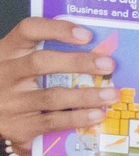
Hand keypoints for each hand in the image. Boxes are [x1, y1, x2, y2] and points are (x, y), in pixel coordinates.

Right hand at [0, 18, 117, 148]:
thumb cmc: (12, 84)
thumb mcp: (19, 63)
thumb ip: (48, 55)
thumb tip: (96, 51)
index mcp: (7, 52)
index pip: (28, 30)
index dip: (57, 28)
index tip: (86, 34)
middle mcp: (5, 74)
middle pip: (41, 63)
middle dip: (78, 62)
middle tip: (108, 65)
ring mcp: (10, 102)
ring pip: (51, 96)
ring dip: (86, 96)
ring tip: (111, 94)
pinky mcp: (17, 126)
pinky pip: (52, 121)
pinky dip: (77, 118)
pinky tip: (97, 115)